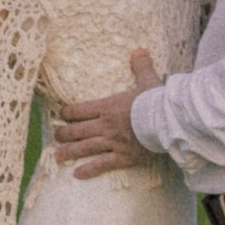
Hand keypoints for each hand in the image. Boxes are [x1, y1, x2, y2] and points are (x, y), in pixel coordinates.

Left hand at [52, 49, 162, 177]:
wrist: (168, 121)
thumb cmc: (157, 100)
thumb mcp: (148, 80)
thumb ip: (141, 66)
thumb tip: (139, 50)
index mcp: (108, 106)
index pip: (80, 110)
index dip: (68, 112)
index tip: (62, 114)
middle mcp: (105, 125)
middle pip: (77, 130)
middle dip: (64, 132)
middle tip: (56, 135)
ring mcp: (112, 142)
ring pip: (84, 147)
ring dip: (69, 151)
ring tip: (58, 155)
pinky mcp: (123, 156)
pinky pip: (101, 164)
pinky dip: (89, 170)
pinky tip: (77, 174)